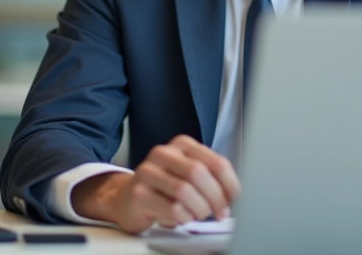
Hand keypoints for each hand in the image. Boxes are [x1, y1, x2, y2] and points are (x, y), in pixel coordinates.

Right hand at [71, 135, 240, 233]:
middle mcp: (164, 153)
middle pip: (200, 174)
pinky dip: (184, 217)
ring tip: (198, 214)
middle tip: (220, 212)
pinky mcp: (138, 193)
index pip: (216, 161)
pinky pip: (171, 208)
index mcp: (182, 144)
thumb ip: (210, 177)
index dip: (230, 184)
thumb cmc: (164, 188)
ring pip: (185, 191)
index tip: (234, 199)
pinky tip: (182, 217)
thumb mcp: (188, 175)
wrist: (127, 199)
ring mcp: (148, 171)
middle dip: (216, 198)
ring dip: (199, 209)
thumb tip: (233, 193)